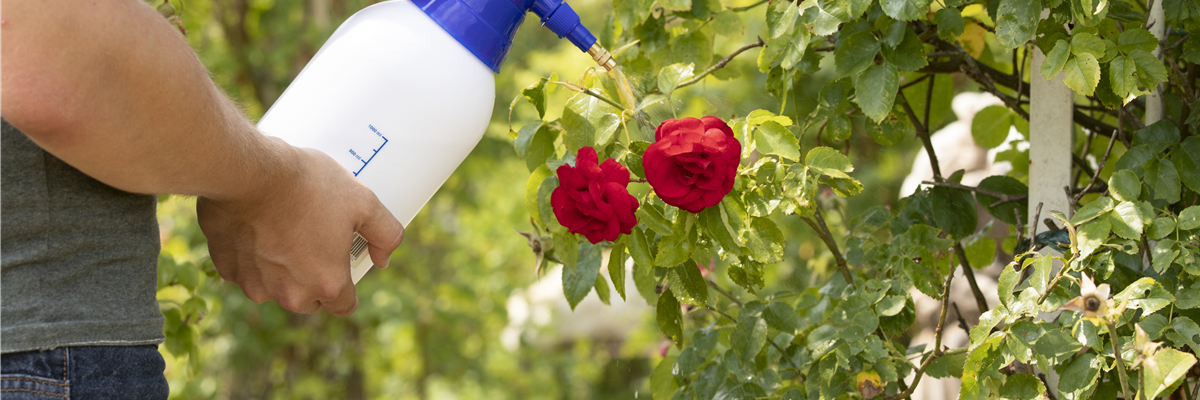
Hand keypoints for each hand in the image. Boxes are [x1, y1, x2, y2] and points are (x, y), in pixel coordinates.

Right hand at [197, 143, 403, 315]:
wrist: (248, 170)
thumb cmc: (308, 184)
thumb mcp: (364, 201)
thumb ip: (386, 234)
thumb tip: (384, 258)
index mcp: (327, 284)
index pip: (344, 306)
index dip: (348, 288)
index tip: (343, 265)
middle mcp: (290, 295)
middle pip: (309, 300)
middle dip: (314, 279)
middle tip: (314, 241)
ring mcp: (255, 284)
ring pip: (275, 287)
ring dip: (280, 269)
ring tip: (284, 229)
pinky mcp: (226, 269)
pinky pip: (246, 271)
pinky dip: (252, 256)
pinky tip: (257, 227)